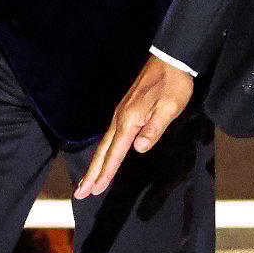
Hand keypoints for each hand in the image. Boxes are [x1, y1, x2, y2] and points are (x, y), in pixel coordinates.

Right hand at [73, 57, 193, 198]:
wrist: (170, 59)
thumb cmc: (173, 85)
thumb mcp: (170, 108)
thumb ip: (154, 129)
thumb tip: (139, 148)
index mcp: (130, 121)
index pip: (116, 153)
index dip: (106, 173)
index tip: (94, 190)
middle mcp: (120, 118)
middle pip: (103, 151)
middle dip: (92, 173)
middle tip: (81, 193)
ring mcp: (121, 113)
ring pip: (105, 144)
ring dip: (96, 164)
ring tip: (89, 180)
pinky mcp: (125, 109)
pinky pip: (111, 135)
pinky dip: (104, 150)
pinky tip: (105, 155)